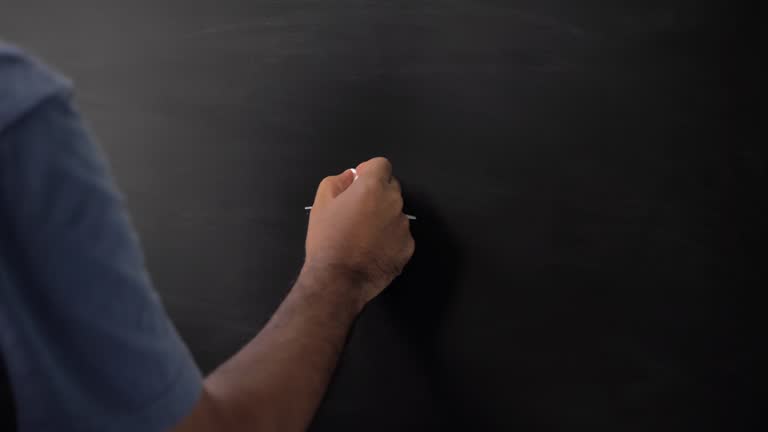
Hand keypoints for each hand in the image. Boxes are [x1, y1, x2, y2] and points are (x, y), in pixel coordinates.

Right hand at [303, 157, 414, 307]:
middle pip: (391, 188)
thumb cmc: (327, 240)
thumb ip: (338, 181)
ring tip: (362, 236)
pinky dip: (389, 239)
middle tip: (357, 212)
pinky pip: (400, 236)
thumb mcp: (321, 203)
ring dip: (383, 218)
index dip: (369, 171)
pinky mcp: (408, 248)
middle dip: (376, 194)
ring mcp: (403, 226)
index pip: (382, 165)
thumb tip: (352, 177)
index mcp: (373, 187)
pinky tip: (371, 251)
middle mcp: (393, 203)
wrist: (338, 279)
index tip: (358, 183)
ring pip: (395, 213)